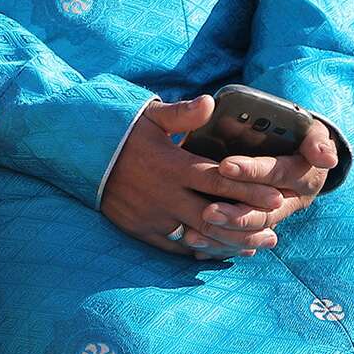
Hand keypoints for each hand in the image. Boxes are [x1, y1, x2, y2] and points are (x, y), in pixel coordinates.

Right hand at [100, 97, 291, 258]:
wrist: (77, 156)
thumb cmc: (120, 133)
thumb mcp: (148, 117)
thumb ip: (181, 114)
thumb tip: (210, 102)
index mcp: (170, 165)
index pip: (217, 179)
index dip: (247, 188)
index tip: (276, 195)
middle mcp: (164, 194)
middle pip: (215, 213)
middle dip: (248, 220)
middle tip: (277, 225)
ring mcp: (153, 216)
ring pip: (200, 236)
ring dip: (231, 241)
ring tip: (259, 244)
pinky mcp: (141, 230)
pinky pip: (177, 247)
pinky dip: (203, 250)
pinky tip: (223, 251)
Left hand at [194, 117, 338, 243]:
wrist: (301, 157)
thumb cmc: (301, 139)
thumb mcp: (313, 133)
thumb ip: (316, 142)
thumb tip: (326, 159)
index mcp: (303, 177)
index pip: (277, 175)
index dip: (252, 172)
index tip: (225, 165)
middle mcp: (289, 202)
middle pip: (264, 213)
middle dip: (236, 215)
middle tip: (208, 211)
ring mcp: (273, 216)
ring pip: (251, 232)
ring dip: (224, 234)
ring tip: (196, 231)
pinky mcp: (257, 225)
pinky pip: (239, 242)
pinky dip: (218, 245)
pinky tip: (194, 244)